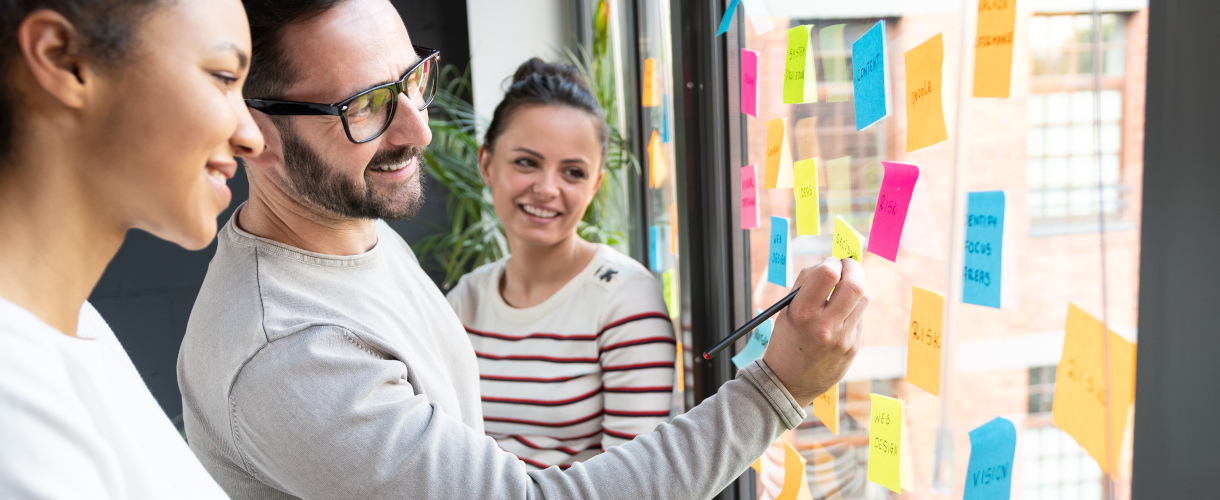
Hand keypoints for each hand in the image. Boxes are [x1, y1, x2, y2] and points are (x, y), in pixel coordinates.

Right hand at [761, 257, 867, 405]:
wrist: (789, 382)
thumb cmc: (787, 339)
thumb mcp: (786, 310)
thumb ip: (807, 284)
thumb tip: (831, 263)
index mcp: (802, 313)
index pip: (827, 274)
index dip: (832, 262)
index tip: (830, 263)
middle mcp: (824, 326)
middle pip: (855, 285)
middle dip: (854, 268)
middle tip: (847, 266)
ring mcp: (843, 339)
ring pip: (864, 299)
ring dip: (857, 286)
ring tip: (844, 288)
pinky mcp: (853, 347)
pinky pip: (861, 316)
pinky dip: (854, 307)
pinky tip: (842, 311)